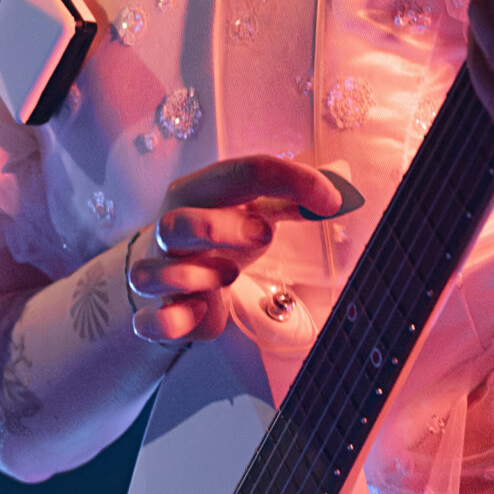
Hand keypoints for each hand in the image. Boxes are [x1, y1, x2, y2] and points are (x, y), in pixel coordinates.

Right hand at [127, 154, 345, 344]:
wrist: (170, 277)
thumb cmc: (220, 237)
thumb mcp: (254, 211)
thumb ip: (292, 199)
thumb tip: (342, 192)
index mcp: (201, 191)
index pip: (244, 171)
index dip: (293, 181)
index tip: (332, 202)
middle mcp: (172, 226)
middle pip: (181, 221)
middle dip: (224, 229)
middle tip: (264, 235)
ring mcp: (158, 270)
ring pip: (152, 272)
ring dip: (197, 276)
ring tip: (227, 276)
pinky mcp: (156, 312)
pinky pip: (151, 322)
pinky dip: (174, 321)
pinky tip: (200, 312)